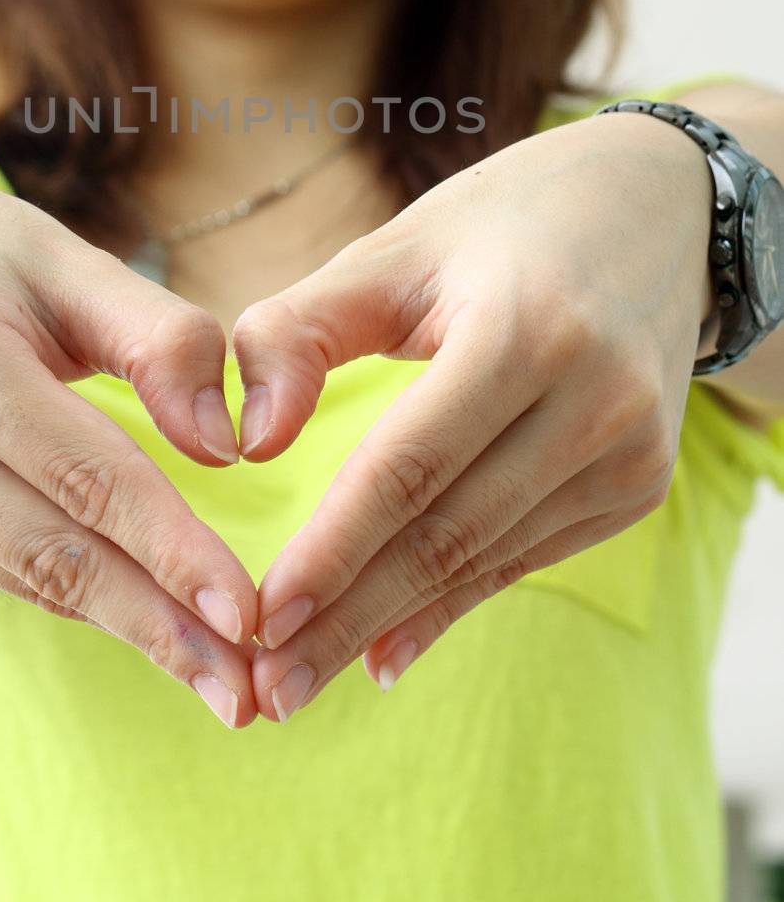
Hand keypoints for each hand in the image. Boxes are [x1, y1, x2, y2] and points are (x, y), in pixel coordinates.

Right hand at [0, 155, 259, 727]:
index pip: (87, 475)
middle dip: (158, 627)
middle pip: (53, 551)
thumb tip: (228, 444)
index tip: (248, 613)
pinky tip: (138, 618)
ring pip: (24, 575)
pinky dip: (72, 596)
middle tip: (245, 691)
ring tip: (213, 674)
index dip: (172, 550)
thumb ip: (159, 339)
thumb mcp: (69, 260)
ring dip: (124, 628)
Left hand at [232, 111, 712, 721]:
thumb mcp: (394, 248)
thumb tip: (246, 443)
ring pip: (487, 558)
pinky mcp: (639, 485)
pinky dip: (454, 602)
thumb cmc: (499, 225)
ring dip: (393, 623)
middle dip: (350, 618)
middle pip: (449, 533)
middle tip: (270, 689)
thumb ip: (302, 331)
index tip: (263, 615)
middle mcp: (595, 401)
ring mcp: (629, 452)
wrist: (655, 212)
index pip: (411, 466)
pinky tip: (388, 648)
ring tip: (306, 678)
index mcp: (526, 329)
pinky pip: (526, 555)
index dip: (334, 548)